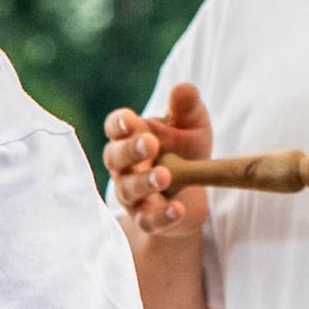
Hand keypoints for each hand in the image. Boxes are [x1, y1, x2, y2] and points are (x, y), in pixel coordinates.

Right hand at [103, 82, 212, 234]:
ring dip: (144, 182)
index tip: (130, 119)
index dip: (119, 124)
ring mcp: (132, 195)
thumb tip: (182, 89)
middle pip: (115, 157)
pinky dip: (162, 215)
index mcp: (129, 138)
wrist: (193, 194)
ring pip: (128, 189)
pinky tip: (178, 209)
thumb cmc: (185, 152)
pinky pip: (149, 220)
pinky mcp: (147, 220)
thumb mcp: (192, 126)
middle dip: (130, 150)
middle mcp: (123, 167)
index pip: (115, 128)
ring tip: (165, 176)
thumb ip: (186, 107)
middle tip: (150, 143)